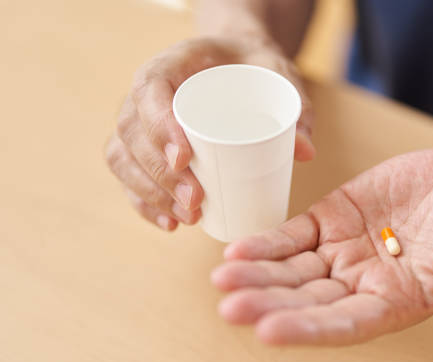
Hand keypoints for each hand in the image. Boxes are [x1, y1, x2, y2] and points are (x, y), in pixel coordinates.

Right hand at [105, 36, 314, 230]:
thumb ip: (296, 105)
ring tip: (187, 218)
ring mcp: (139, 120)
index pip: (150, 89)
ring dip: (150, 193)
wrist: (234, 64)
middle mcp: (146, 92)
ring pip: (122, 158)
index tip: (185, 159)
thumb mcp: (278, 73)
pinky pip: (128, 175)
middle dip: (159, 174)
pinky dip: (144, 203)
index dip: (159, 126)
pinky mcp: (142, 147)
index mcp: (172, 64)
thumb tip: (306, 152)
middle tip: (195, 201)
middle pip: (132, 132)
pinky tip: (170, 223)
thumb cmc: (251, 68)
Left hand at [211, 148, 432, 361]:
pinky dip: (269, 241)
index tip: (269, 331)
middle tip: (230, 305)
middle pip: (307, 299)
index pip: (343, 325)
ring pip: (292, 269)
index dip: (308, 329)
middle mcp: (361, 283)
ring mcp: (344, 250)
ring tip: (225, 278)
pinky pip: (295, 234)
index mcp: (394, 304)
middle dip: (268, 303)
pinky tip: (240, 250)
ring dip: (258, 275)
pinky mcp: (334, 217)